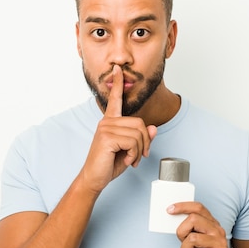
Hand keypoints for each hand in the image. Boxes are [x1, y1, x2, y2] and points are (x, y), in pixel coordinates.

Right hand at [80, 65, 156, 193]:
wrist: (95, 178)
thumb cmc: (109, 164)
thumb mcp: (130, 150)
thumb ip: (142, 138)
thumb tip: (153, 128)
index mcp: (110, 122)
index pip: (115, 99)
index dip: (118, 84)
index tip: (118, 69)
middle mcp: (107, 122)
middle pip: (140, 124)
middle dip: (145, 143)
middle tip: (138, 156)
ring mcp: (106, 128)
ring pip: (138, 134)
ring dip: (140, 151)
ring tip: (131, 160)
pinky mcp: (107, 137)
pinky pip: (133, 142)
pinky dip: (134, 154)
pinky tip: (126, 160)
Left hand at [170, 202, 234, 247]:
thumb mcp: (196, 243)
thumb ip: (190, 231)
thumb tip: (173, 220)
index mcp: (212, 225)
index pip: (198, 207)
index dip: (183, 206)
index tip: (169, 209)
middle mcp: (218, 231)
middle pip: (193, 219)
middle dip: (182, 232)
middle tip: (184, 244)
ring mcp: (220, 244)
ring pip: (192, 239)